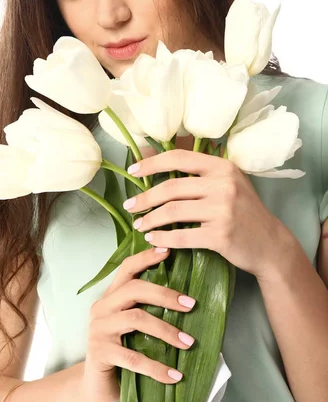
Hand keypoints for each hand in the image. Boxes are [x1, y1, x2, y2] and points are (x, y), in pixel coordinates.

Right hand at [82, 247, 197, 401]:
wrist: (95, 385)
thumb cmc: (120, 351)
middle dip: (165, 294)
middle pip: (134, 289)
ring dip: (166, 330)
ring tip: (188, 342)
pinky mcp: (100, 352)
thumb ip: (146, 310)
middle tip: (191, 305)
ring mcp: (99, 329)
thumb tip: (185, 301)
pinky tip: (174, 375)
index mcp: (110, 297)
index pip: (127, 269)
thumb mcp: (131, 327)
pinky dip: (157, 367)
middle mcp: (101, 308)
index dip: (146, 258)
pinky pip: (134, 357)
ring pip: (137, 319)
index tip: (168, 250)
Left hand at [124, 148, 290, 280]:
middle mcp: (223, 185)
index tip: (133, 171)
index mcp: (222, 167)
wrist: (270, 243)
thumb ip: (201, 174)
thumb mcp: (229, 183)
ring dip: (150, 219)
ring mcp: (222, 210)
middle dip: (145, 198)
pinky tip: (153, 239)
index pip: (179, 158)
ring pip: (173, 211)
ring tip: (139, 224)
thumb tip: (158, 166)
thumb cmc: (244, 211)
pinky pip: (182, 236)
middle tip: (129, 206)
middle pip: (171, 187)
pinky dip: (163, 238)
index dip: (152, 163)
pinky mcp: (220, 235)